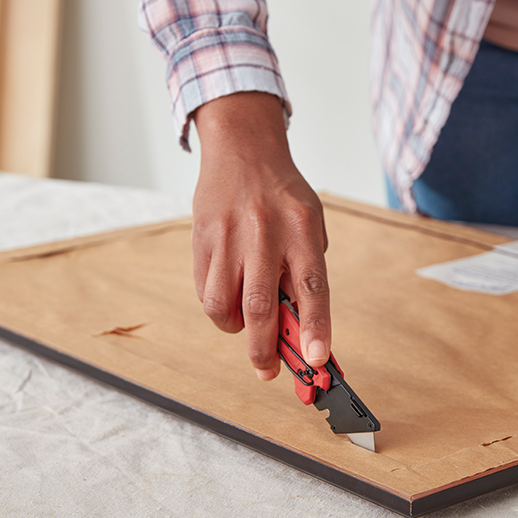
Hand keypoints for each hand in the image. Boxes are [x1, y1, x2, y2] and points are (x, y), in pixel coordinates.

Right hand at [192, 92, 330, 379]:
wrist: (242, 147)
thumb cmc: (281, 193)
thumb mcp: (310, 221)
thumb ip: (306, 268)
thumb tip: (300, 325)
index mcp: (301, 228)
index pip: (312, 286)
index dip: (315, 328)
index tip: (317, 361)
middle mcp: (264, 232)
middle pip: (260, 305)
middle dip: (264, 349)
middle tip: (267, 371)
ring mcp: (228, 237)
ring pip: (222, 304)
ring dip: (235, 329)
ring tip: (245, 327)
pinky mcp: (201, 239)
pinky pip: (204, 290)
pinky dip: (218, 308)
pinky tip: (229, 300)